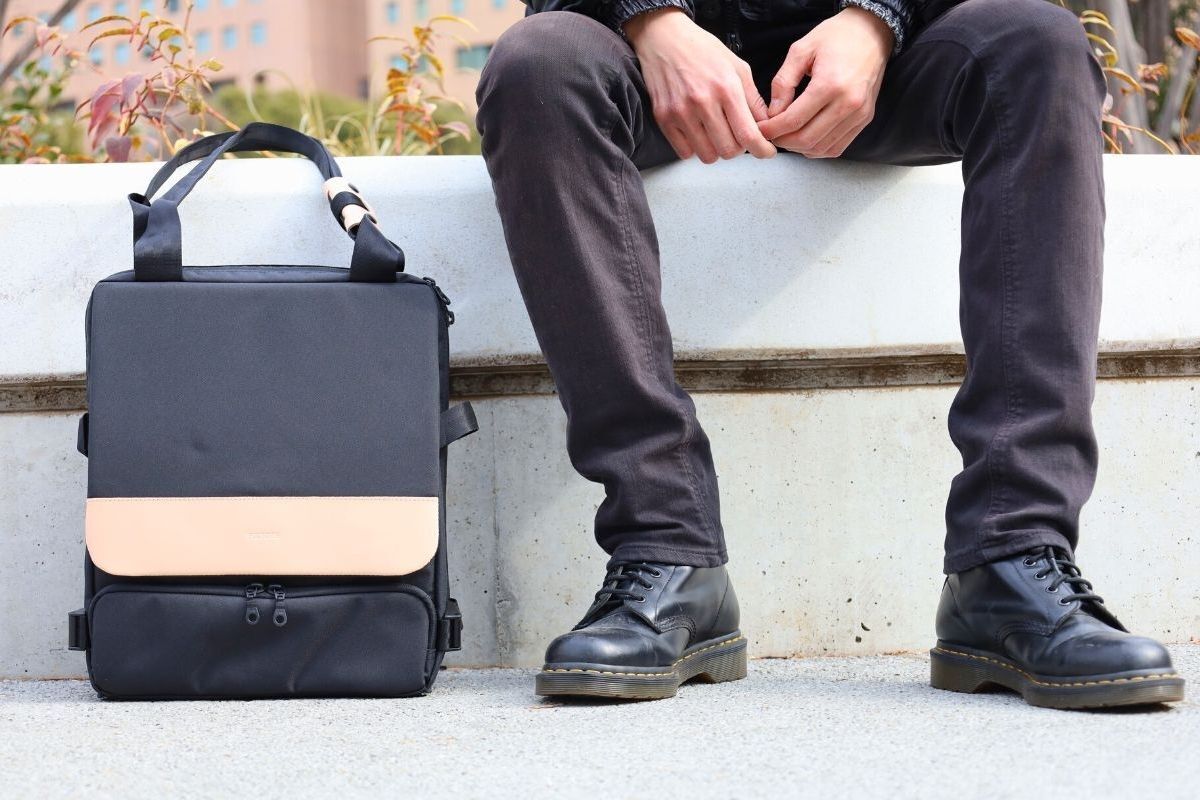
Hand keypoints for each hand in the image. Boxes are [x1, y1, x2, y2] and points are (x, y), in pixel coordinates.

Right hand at [626, 8, 775, 162]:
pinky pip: (685, 152)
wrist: (665, 38)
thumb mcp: (737, 67)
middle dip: (738, 147)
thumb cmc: (702, 50)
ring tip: (715, 132)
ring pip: (707, 156)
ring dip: (716, 149)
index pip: (748, 134)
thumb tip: (766, 126)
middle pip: (728, 150)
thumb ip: (753, 99)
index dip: (761, 150)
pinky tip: (698, 131)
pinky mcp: (664, 118)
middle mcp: (703, 102)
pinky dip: (695, 147)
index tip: (765, 152)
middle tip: (736, 135)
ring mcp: (681, 112)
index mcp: (726, 88)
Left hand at [757, 7, 892, 157]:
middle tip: (771, 134)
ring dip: (799, 148)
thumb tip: (773, 112)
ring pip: (821, 148)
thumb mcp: (801, 49)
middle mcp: (848, 103)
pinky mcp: (864, 119)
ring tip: (786, 135)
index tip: (761, 129)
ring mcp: (859, 114)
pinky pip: (837, 147)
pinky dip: (817, 149)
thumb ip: (783, 82)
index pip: (794, 120)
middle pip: (807, 139)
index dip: (772, 130)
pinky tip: (806, 138)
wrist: (871, 33)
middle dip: (782, 141)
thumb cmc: (837, 37)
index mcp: (830, 84)